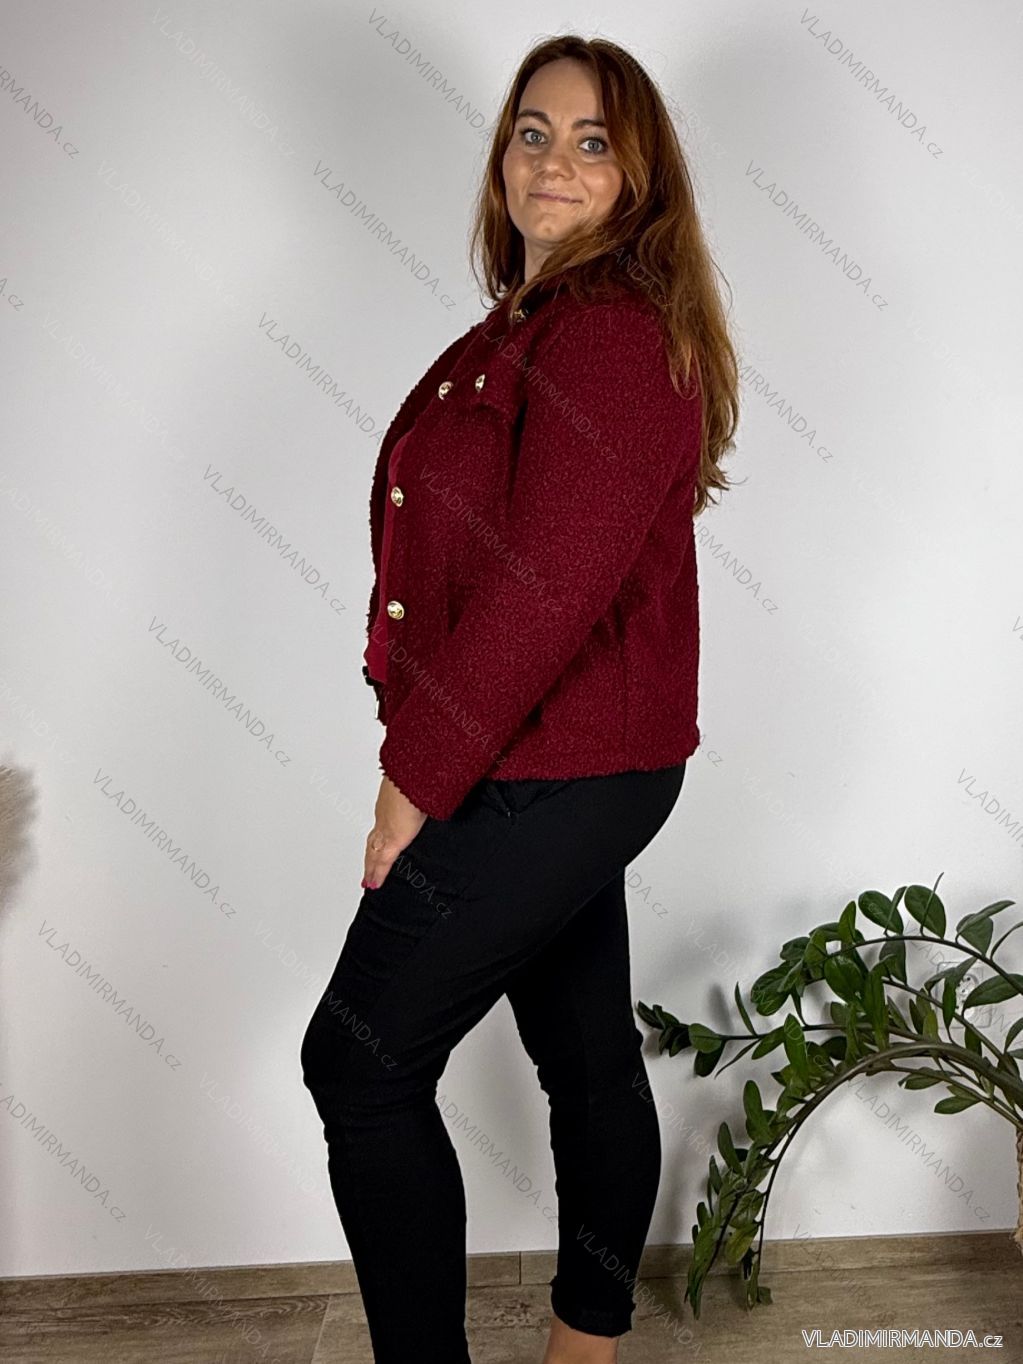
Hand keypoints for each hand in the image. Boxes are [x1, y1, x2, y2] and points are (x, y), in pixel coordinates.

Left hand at [363, 774, 428, 888]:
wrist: (411, 783)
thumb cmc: (418, 781)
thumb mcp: (422, 791)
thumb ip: (427, 796)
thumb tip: (438, 794)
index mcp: (390, 805)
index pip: (382, 825)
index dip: (378, 837)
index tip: (377, 844)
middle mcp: (383, 818)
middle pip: (372, 842)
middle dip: (370, 856)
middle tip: (366, 870)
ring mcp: (384, 831)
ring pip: (373, 854)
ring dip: (370, 867)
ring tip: (368, 880)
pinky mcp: (392, 842)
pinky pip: (382, 863)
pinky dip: (377, 874)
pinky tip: (374, 885)